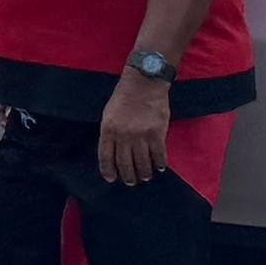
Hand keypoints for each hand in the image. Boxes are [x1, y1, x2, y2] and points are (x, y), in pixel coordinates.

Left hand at [99, 73, 173, 188]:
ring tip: (145, 177)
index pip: (105, 157)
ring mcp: (140, 135)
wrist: (144, 82)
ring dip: (144, 173)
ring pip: (142, 162)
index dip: (108, 171)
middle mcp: (123, 135)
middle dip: (128, 176)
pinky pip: (158, 154)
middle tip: (131, 182)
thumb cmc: (124, 98)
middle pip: (124, 163)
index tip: (112, 179)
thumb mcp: (109, 114)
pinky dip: (159, 164)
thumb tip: (113, 154)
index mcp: (108, 130)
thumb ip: (110, 134)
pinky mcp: (157, 133)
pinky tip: (159, 168)